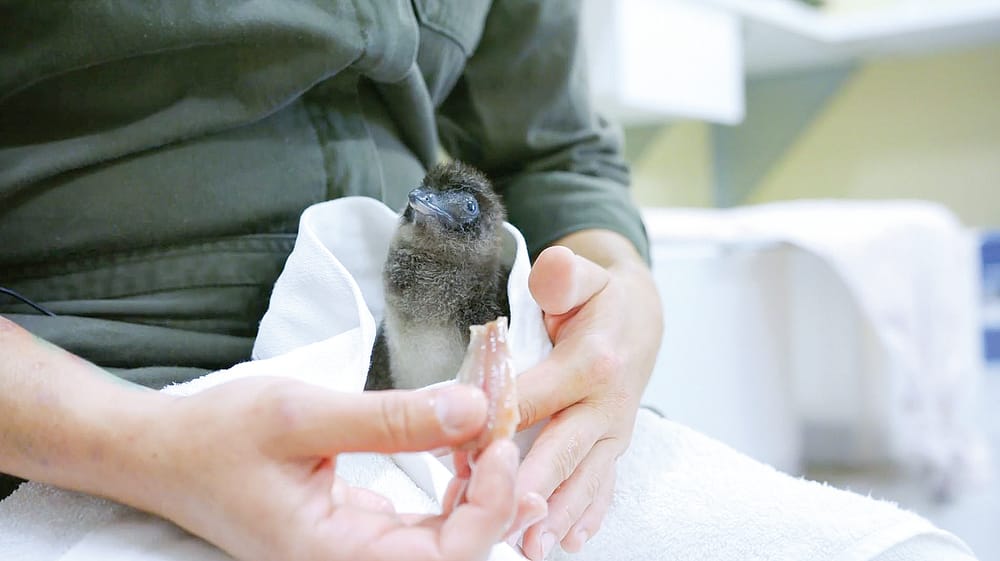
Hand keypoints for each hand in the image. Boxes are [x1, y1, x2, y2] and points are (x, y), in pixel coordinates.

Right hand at [143, 379, 518, 560]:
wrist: (164, 451)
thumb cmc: (216, 437)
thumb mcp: (301, 416)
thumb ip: (389, 419)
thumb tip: (472, 409)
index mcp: (333, 556)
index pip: (443, 560)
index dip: (487, 508)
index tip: (498, 443)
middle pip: (453, 554)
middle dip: (495, 499)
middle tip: (509, 433)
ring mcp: (354, 551)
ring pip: (443, 540)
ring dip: (479, 492)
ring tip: (497, 438)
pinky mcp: (356, 529)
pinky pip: (423, 521)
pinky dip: (453, 486)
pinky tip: (466, 449)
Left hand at [515, 232, 662, 558]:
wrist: (640, 317)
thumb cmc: (598, 297)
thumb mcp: (581, 274)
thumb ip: (563, 275)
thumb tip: (548, 278)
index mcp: (592, 362)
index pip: (534, 397)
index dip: (494, 424)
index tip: (458, 453)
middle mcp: (607, 404)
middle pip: (562, 449)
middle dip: (532, 487)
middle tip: (503, 520)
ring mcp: (613, 432)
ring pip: (584, 478)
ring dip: (558, 514)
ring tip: (532, 546)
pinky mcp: (612, 448)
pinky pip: (603, 486)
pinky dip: (587, 515)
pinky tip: (570, 541)